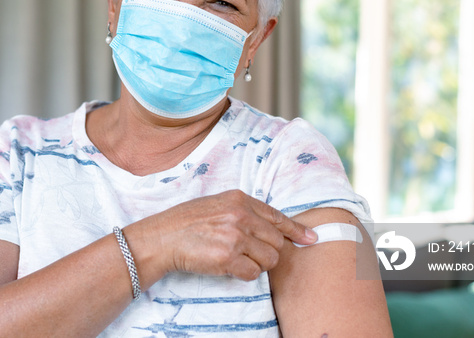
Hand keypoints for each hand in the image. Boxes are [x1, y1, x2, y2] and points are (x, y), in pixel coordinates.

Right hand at [129, 190, 317, 281]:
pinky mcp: (228, 258)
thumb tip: (271, 227)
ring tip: (236, 258)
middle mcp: (241, 215)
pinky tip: (228, 267)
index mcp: (240, 199)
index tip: (311, 239)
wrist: (162, 237)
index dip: (296, 230)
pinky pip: (253, 273)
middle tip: (249, 253)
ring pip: (269, 259)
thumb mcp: (217, 204)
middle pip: (277, 241)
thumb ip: (243, 211)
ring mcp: (235, 236)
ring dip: (257, 264)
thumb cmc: (188, 221)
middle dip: (268, 251)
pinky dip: (244, 274)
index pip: (277, 216)